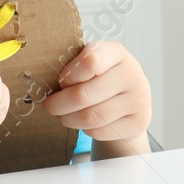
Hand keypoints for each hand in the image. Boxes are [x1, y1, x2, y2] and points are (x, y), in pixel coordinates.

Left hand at [42, 40, 151, 159]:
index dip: (68, 75)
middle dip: (59, 104)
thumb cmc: (103, 77)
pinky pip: (100, 131)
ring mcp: (139, 99)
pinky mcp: (139, 122)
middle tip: (50, 106)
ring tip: (64, 115)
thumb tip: (44, 83)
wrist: (132, 98)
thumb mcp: (92, 63)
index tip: (60, 82)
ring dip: (69, 119)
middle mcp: (132, 74)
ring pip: (90, 117)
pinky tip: (85, 122)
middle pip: (83, 95)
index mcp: (116, 53)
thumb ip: (74, 67)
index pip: (89, 61)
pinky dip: (86, 130)